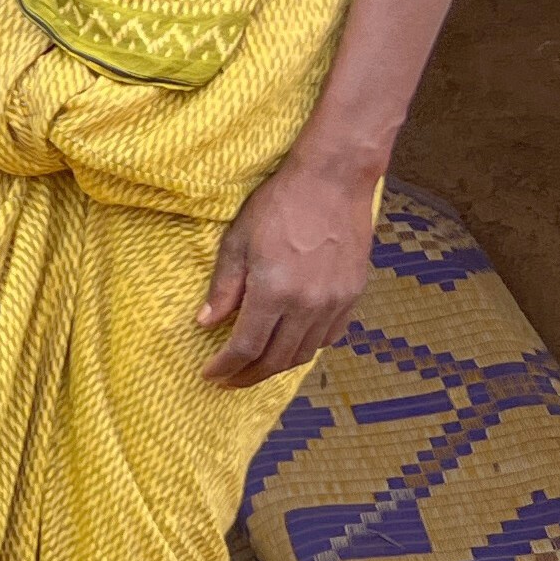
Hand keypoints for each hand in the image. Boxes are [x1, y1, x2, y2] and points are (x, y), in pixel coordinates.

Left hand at [197, 154, 376, 386]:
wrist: (333, 181)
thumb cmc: (279, 204)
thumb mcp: (237, 241)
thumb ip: (224, 288)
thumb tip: (206, 323)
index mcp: (274, 292)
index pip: (246, 347)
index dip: (226, 367)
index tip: (211, 375)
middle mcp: (308, 304)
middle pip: (276, 359)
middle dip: (249, 375)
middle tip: (230, 379)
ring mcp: (335, 302)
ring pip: (305, 353)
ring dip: (277, 365)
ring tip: (256, 366)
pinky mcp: (353, 295)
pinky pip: (329, 336)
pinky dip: (307, 347)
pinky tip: (290, 344)